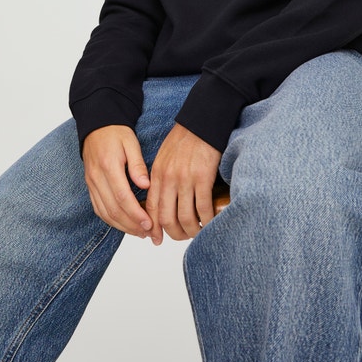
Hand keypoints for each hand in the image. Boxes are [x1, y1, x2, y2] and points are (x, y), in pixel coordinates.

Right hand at [82, 125, 151, 237]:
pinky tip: (125, 225)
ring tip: (140, 232)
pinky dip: (111, 221)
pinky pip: (98, 209)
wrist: (97, 126)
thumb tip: (146, 185)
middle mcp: (96, 178)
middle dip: (131, 225)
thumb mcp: (131, 143)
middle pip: (113, 210)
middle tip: (149, 232)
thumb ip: (138, 164)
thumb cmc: (116, 133)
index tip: (150, 223)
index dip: (136, 214)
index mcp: (108, 166)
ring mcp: (91, 183)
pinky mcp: (90, 186)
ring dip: (122, 226)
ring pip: (104, 213)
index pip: (122, 197)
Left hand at [145, 124, 220, 244]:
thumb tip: (162, 201)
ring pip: (186, 217)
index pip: (151, 209)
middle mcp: (168, 179)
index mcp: (157, 175)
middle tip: (182, 237)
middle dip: (174, 233)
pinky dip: (207, 220)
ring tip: (198, 232)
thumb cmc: (185, 140)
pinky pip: (203, 208)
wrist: (201, 122)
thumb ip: (160, 179)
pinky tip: (210, 223)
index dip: (154, 228)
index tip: (157, 239)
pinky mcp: (203, 177)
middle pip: (167, 218)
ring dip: (192, 230)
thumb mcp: (164, 158)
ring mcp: (185, 179)